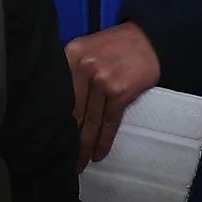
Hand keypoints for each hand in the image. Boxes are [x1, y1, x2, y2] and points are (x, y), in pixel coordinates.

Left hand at [64, 22, 160, 169]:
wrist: (149, 38)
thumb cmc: (116, 46)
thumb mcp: (86, 50)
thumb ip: (72, 72)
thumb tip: (59, 107)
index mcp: (70, 56)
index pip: (59, 96)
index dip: (54, 122)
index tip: (51, 139)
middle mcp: (84, 67)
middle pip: (73, 112)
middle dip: (68, 140)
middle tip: (64, 160)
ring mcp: (102, 80)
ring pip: (90, 121)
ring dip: (85, 146)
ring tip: (81, 163)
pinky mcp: (120, 92)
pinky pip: (109, 122)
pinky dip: (104, 141)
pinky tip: (99, 153)